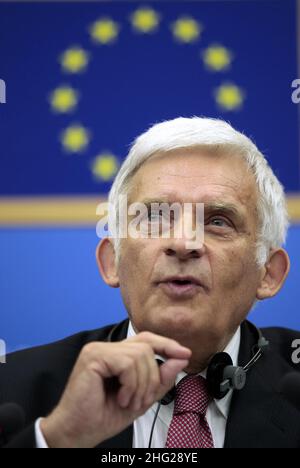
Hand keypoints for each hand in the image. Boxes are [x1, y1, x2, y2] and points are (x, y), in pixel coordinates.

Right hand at [40, 331, 190, 447]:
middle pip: (146, 347)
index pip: (146, 340)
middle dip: (153, 377)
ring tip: (128, 401)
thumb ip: (161, 379)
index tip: (184, 354)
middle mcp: (106, 348)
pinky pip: (127, 363)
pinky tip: (121, 397)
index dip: (166, 345)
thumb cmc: (102, 416)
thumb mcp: (141, 398)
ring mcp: (98, 350)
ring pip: (140, 355)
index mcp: (116, 355)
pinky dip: (131, 384)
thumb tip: (179, 359)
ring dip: (141, 385)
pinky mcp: (93, 357)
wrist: (77, 432)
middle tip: (141, 400)